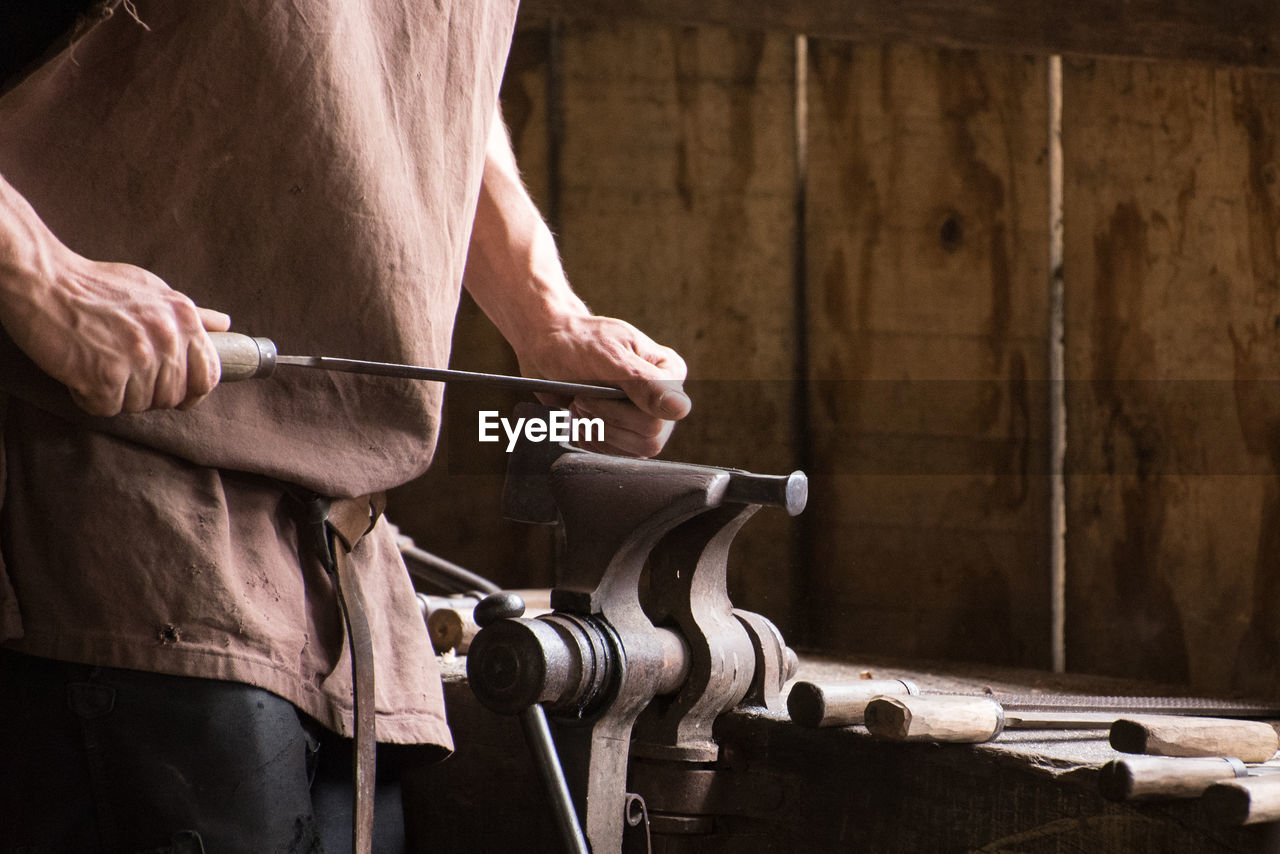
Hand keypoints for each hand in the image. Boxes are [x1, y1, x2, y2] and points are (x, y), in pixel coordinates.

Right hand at [0, 251, 230, 416]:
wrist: (41, 280)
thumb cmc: (94, 285)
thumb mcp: (152, 289)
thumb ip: (190, 313)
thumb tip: (224, 324)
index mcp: (183, 318)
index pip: (209, 374)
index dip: (194, 391)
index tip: (180, 395)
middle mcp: (166, 338)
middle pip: (172, 396)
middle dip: (149, 394)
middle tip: (122, 375)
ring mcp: (137, 358)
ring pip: (140, 406)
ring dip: (117, 395)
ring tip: (97, 365)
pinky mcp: (105, 375)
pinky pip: (107, 408)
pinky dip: (90, 398)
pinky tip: (80, 373)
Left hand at [516, 313, 690, 456]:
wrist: (547, 347)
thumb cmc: (578, 342)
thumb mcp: (609, 355)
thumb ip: (645, 382)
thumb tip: (680, 409)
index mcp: (670, 374)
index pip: (662, 416)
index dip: (624, 414)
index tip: (592, 394)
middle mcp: (663, 398)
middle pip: (649, 439)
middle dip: (606, 421)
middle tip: (582, 399)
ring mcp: (645, 418)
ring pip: (633, 451)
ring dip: (597, 431)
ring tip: (579, 405)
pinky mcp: (625, 432)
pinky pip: (615, 454)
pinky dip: (590, 439)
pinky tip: (579, 418)